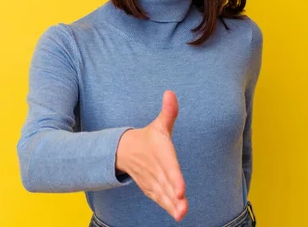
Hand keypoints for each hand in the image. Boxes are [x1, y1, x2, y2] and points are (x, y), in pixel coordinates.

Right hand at [115, 90, 187, 221]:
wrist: (124, 150)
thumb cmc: (149, 138)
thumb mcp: (159, 124)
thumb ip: (168, 111)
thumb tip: (171, 93)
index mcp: (160, 153)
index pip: (168, 166)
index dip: (174, 178)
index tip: (180, 190)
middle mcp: (155, 169)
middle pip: (165, 184)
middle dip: (173, 196)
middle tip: (183, 207)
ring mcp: (152, 180)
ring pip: (162, 194)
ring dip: (171, 205)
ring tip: (182, 214)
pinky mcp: (150, 188)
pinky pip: (158, 198)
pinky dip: (166, 207)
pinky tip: (177, 214)